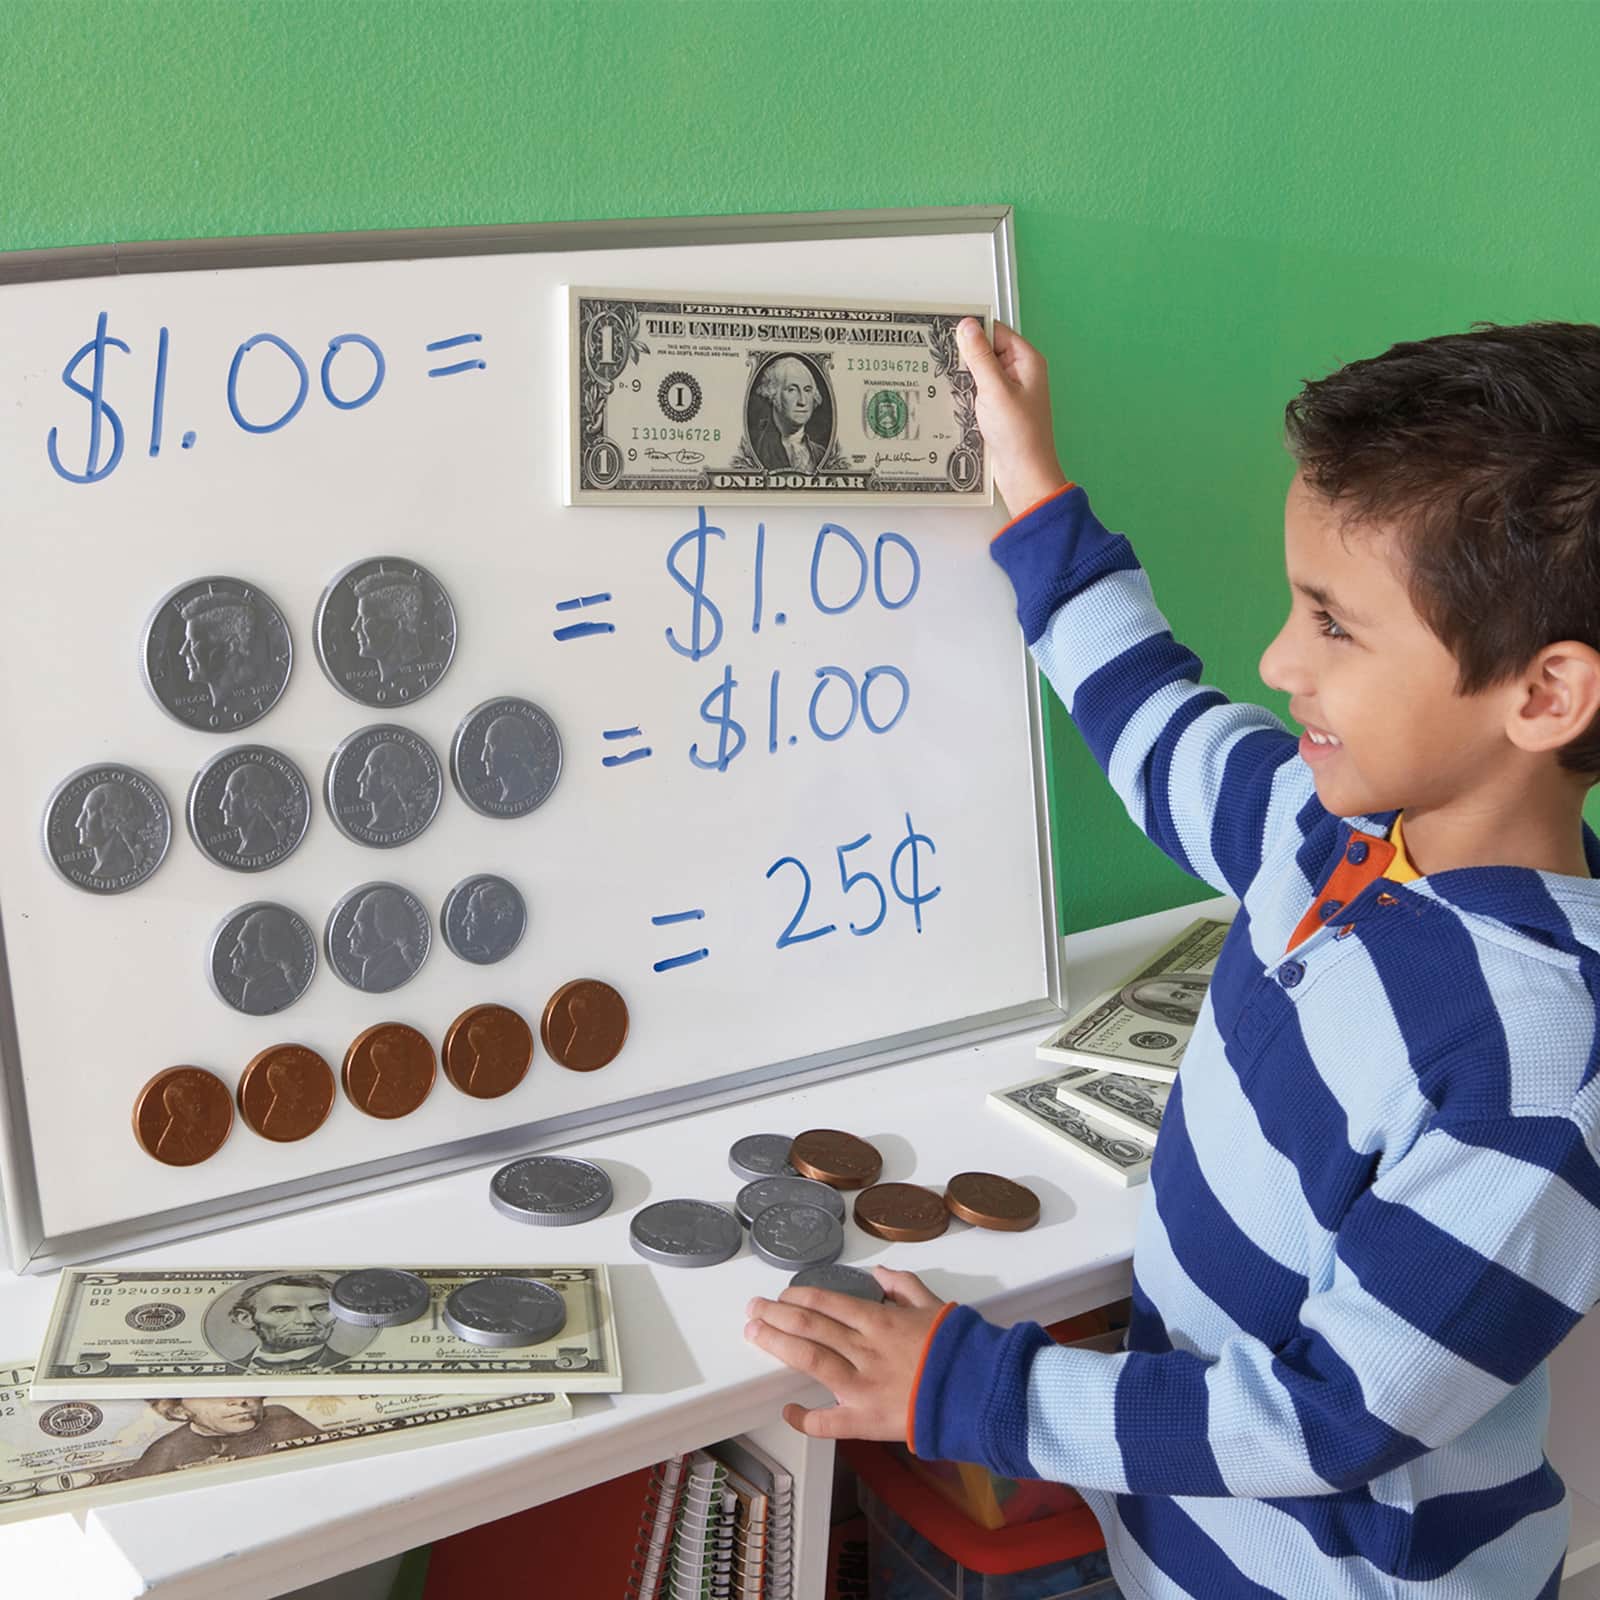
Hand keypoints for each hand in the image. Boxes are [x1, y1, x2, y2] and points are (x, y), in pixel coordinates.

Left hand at [744, 1266, 946, 1439]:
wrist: (980, 1392)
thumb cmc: (959, 1350)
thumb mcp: (934, 1305)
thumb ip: (904, 1286)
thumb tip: (879, 1273)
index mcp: (879, 1321)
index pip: (827, 1302)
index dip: (798, 1296)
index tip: (780, 1295)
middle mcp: (864, 1349)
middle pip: (809, 1325)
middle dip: (776, 1314)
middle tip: (753, 1308)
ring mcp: (861, 1385)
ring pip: (809, 1359)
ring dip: (778, 1344)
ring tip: (755, 1333)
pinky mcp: (866, 1420)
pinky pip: (827, 1421)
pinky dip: (804, 1416)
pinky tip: (787, 1408)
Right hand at [957, 318, 1069, 515]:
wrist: (1024, 473)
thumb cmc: (1020, 435)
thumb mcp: (995, 390)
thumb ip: (980, 356)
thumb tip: (967, 327)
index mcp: (1026, 361)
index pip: (995, 331)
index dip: (972, 331)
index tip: (946, 332)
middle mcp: (1019, 372)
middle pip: (986, 350)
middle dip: (964, 356)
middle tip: (940, 358)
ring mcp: (1008, 391)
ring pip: (978, 372)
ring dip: (962, 376)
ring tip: (943, 380)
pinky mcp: (998, 408)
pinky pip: (977, 391)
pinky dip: (965, 393)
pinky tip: (952, 398)